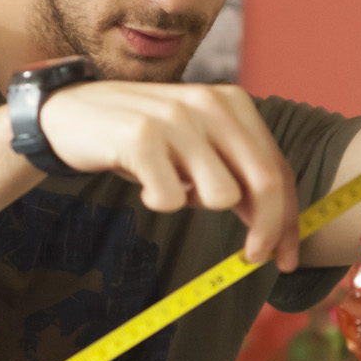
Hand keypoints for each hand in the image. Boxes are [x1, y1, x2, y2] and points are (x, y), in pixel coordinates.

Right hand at [37, 81, 300, 270]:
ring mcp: (176, 118)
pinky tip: (142, 182)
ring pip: (220, 195)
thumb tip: (275, 227)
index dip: (290, 218)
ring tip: (169, 185)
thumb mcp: (196, 143)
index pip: (277, 167)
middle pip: (264, 182)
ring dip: (195, 204)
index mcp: (232, 102)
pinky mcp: (142, 137)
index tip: (287, 257)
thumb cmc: (142, 137)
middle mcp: (210, 103)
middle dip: (267, 230)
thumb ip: (234, 171)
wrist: (70, 112)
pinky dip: (158, 201)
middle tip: (254, 258)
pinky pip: (171, 199)